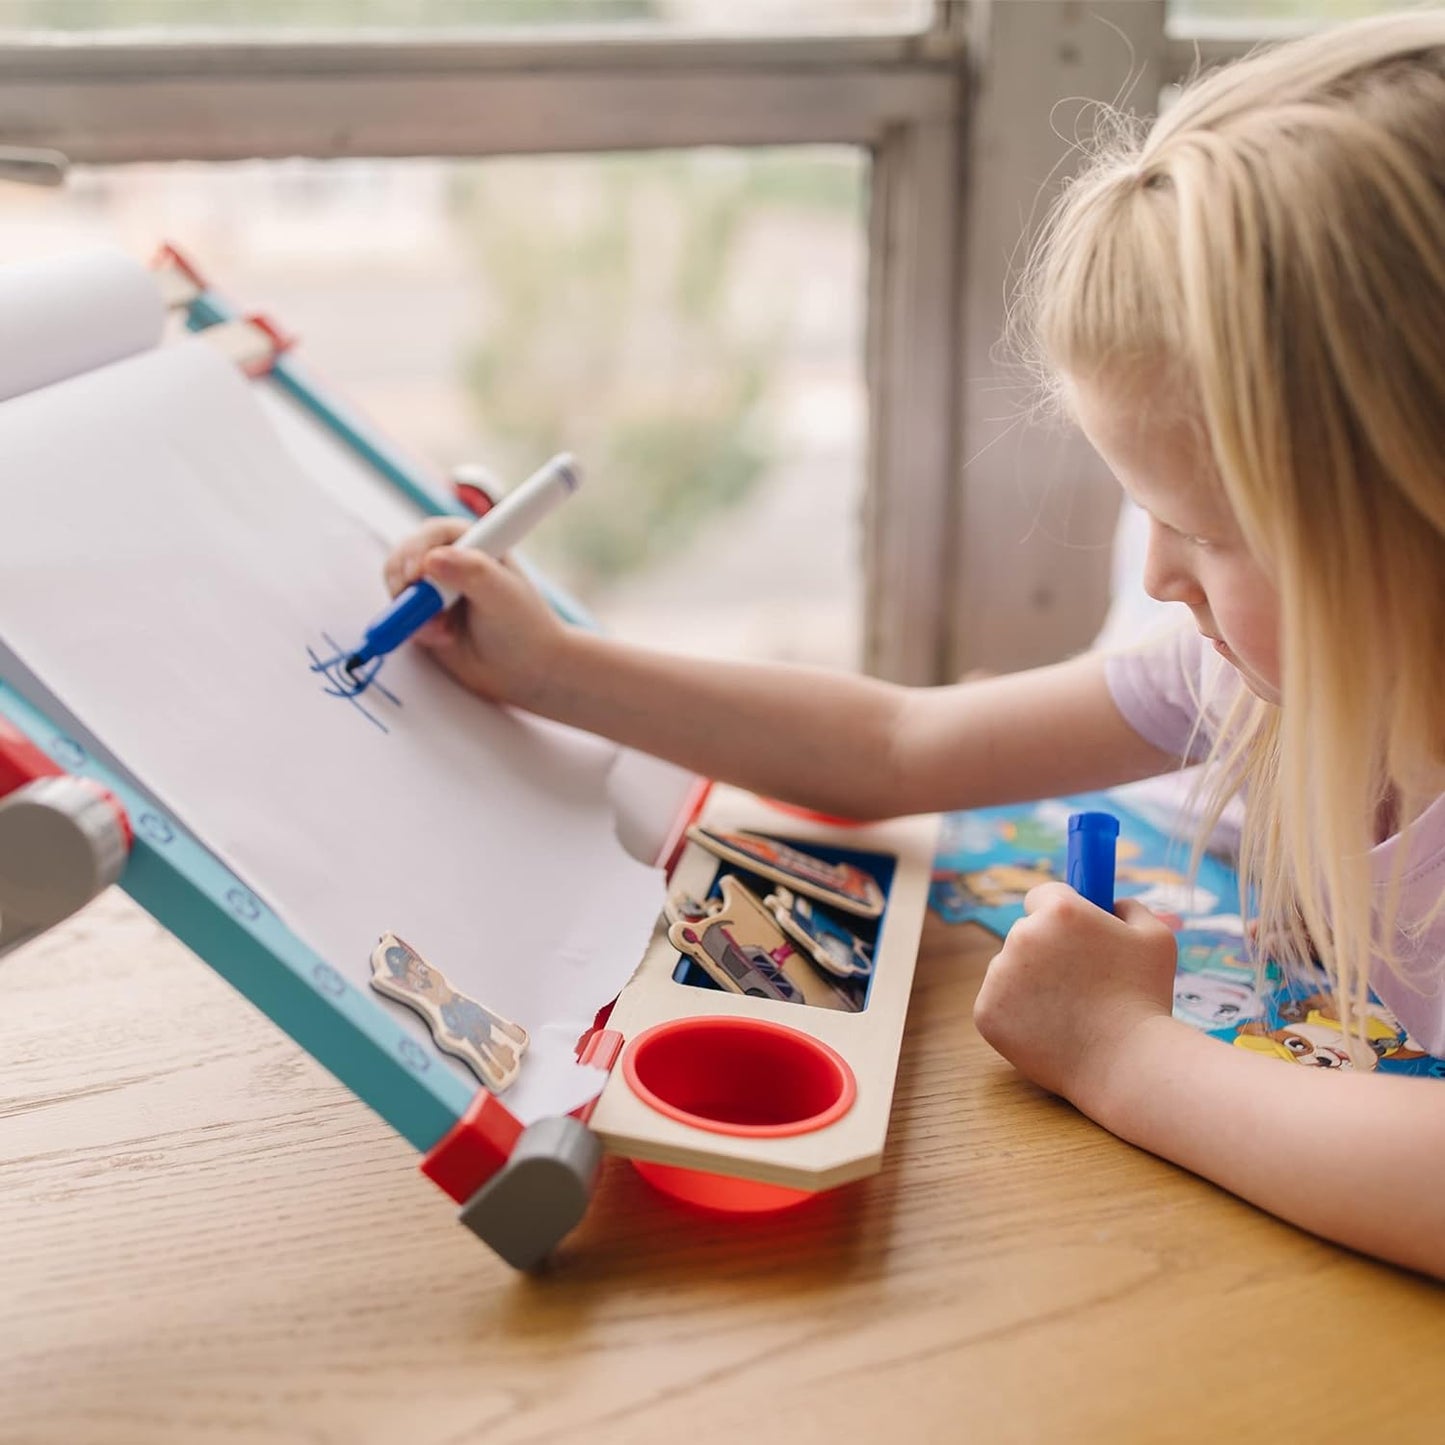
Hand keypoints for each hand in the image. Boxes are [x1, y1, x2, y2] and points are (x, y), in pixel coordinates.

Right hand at [382, 517, 570, 705]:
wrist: (528, 671)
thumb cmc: (524, 627)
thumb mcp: (502, 595)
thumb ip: (472, 572)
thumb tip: (432, 558)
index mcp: (475, 543)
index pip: (434, 533)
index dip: (417, 549)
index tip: (415, 574)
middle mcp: (452, 562)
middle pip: (406, 557)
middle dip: (404, 581)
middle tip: (415, 606)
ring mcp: (436, 591)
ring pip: (400, 588)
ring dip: (411, 610)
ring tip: (443, 630)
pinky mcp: (427, 617)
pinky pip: (402, 617)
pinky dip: (414, 628)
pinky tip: (443, 638)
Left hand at [972, 882, 1178, 1115]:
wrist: (1127, 1063)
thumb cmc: (1145, 998)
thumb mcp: (1155, 937)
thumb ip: (1128, 908)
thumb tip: (1111, 903)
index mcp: (1059, 911)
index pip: (1042, 895)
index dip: (1059, 913)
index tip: (1070, 932)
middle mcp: (1021, 935)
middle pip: (1025, 933)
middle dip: (1047, 951)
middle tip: (1079, 982)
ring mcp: (999, 975)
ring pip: (1010, 970)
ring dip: (1031, 983)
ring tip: (1070, 1010)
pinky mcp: (986, 1012)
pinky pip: (999, 1003)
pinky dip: (1019, 1015)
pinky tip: (1051, 1028)